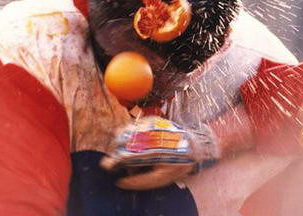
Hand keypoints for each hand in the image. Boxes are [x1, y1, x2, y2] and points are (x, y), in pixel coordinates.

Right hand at [100, 116, 219, 189]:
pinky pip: (133, 124)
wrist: (194, 144)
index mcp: (153, 152)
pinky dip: (127, 133)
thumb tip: (121, 182)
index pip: (127, 155)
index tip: (107, 165)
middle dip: (114, 151)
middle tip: (114, 160)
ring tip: (122, 152)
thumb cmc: (178, 163)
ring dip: (119, 142)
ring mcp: (150, 125)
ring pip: (125, 131)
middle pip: (122, 140)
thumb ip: (141, 181)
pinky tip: (130, 142)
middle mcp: (150, 135)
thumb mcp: (163, 178)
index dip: (114, 160)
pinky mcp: (152, 119)